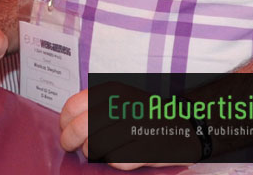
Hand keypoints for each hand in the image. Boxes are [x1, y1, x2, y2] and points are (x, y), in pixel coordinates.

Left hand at [60, 88, 185, 169]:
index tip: (65, 129)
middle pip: (80, 128)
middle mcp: (122, 106)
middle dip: (70, 140)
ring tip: (97, 151)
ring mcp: (135, 127)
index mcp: (112, 91)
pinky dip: (113, 161)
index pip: (73, 106)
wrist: (187, 124)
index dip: (64, 122)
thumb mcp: (120, 98)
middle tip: (71, 146)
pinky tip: (120, 155)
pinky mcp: (147, 149)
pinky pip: (115, 160)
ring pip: (95, 146)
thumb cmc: (146, 114)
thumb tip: (66, 123)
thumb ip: (94, 106)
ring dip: (91, 152)